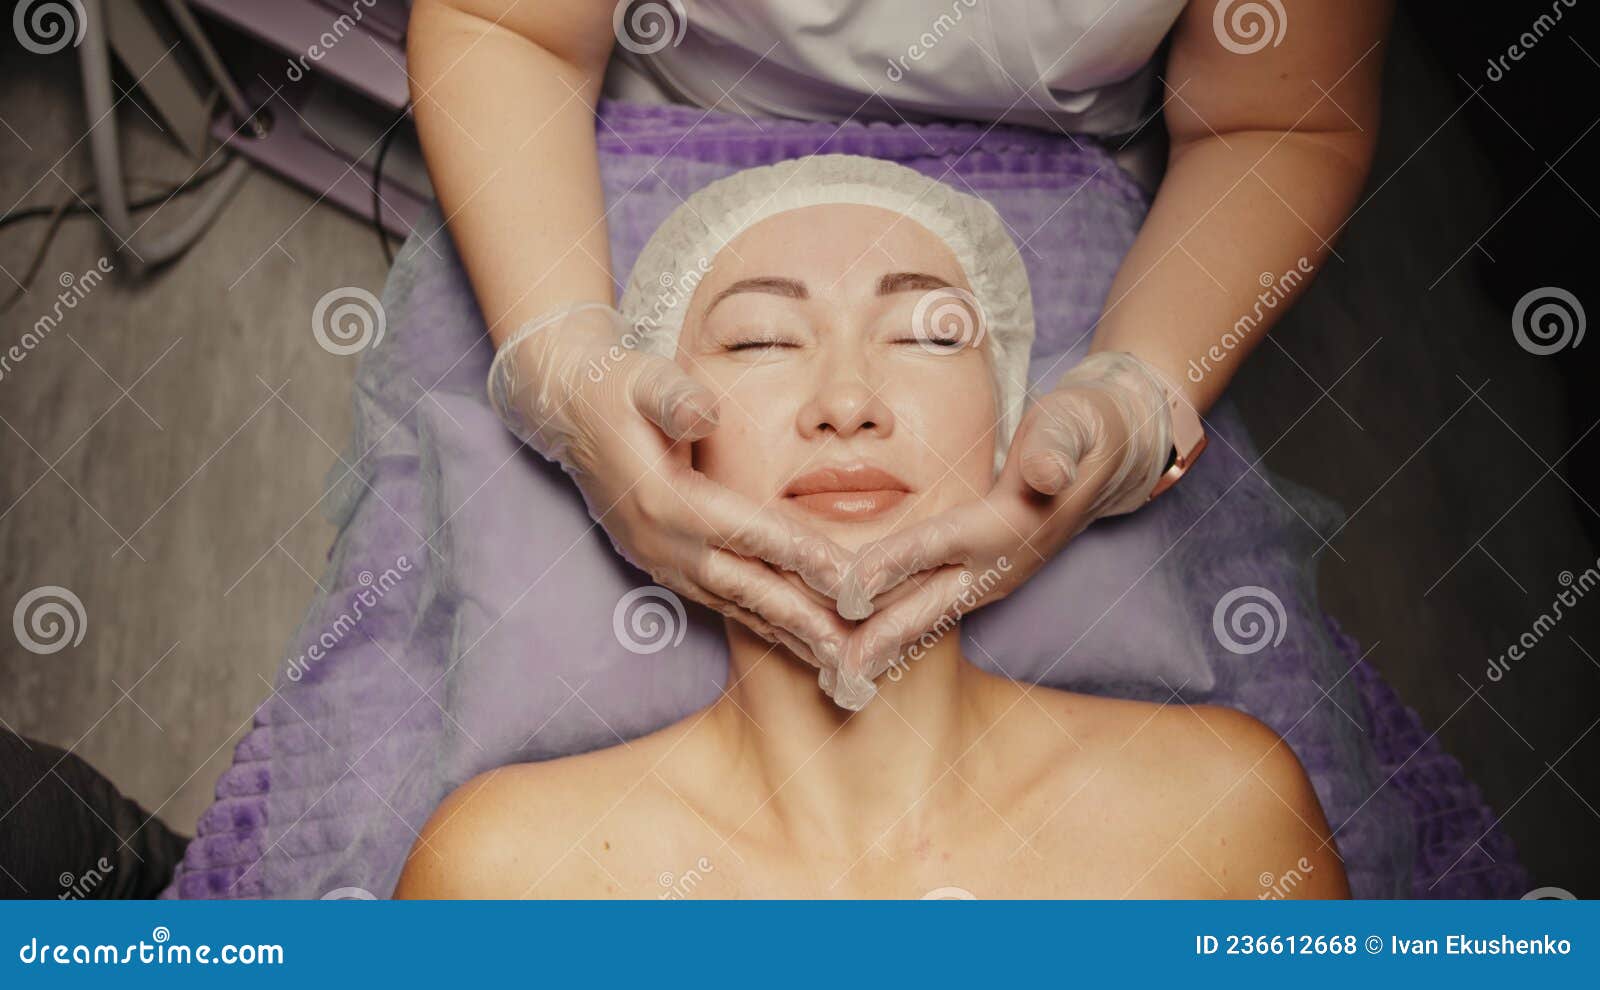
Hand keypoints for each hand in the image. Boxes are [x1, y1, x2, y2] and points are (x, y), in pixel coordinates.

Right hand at [488, 302, 857, 669]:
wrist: (567, 412)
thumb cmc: (617, 389)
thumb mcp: (645, 380)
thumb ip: (676, 399)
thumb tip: (706, 414)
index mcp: (666, 501)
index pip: (750, 533)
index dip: (803, 557)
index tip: (850, 583)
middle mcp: (662, 543)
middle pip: (748, 588)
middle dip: (804, 622)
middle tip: (854, 654)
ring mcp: (659, 561)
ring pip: (736, 606)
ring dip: (787, 635)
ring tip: (835, 663)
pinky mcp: (660, 566)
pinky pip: (720, 602)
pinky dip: (761, 624)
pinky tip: (794, 640)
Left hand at [824, 351, 1175, 708]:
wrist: (1109, 456)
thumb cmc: (1079, 432)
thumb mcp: (1071, 426)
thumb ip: (1057, 448)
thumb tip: (1047, 474)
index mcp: (1007, 525)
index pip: (938, 545)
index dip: (894, 565)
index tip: (852, 592)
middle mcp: (996, 565)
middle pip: (926, 605)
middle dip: (880, 641)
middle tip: (838, 677)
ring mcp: (988, 579)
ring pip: (923, 616)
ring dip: (881, 646)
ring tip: (837, 677)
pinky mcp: (978, 580)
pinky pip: (926, 609)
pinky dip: (892, 630)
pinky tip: (863, 650)